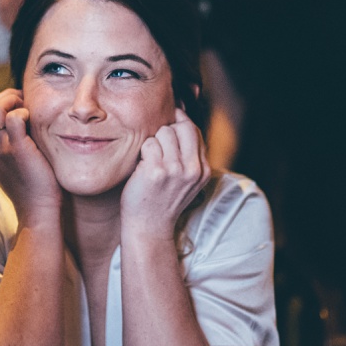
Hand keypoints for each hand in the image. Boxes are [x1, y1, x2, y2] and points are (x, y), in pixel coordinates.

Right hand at [0, 88, 63, 225]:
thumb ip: (14, 145)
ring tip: (30, 110)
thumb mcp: (16, 165)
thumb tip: (27, 123)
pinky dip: (24, 112)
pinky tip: (35, 122)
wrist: (38, 210)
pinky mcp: (17, 149)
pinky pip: (14, 118)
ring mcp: (0, 149)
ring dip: (14, 101)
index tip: (22, 106)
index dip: (3, 103)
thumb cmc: (35, 188)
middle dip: (8, 97)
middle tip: (27, 103)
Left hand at [119, 108, 209, 242]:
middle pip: (183, 127)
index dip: (181, 123)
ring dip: (153, 142)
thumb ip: (190, 155)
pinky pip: (148, 144)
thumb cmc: (163, 199)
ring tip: (150, 160)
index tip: (171, 121)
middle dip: (167, 131)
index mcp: (203, 170)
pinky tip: (142, 168)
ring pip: (164, 132)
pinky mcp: (156, 171)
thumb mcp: (187, 180)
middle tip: (158, 147)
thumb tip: (181, 119)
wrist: (149, 226)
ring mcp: (175, 170)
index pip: (196, 131)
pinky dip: (142, 153)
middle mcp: (192, 169)